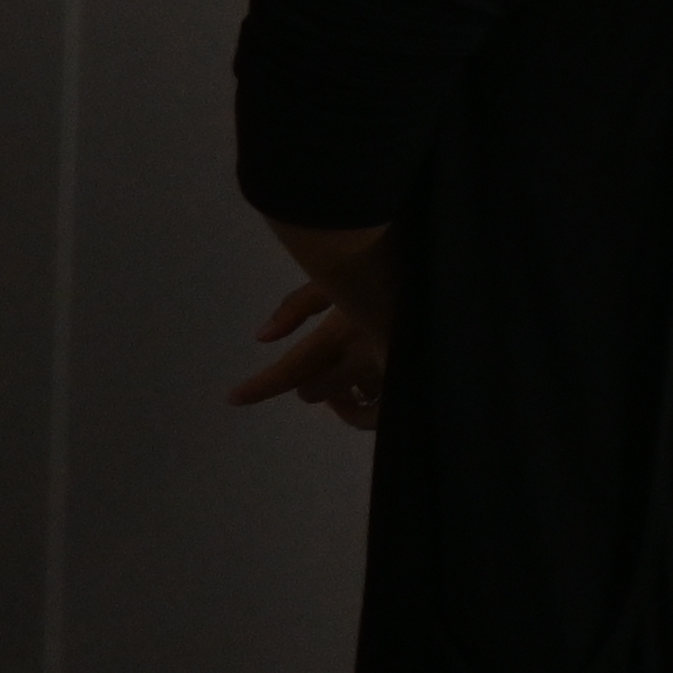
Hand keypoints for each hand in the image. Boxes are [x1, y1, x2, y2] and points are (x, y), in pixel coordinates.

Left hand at [230, 221, 397, 429]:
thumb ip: (299, 305)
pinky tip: (360, 400)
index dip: (260, 387)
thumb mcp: (336, 274)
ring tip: (339, 387)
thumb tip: (262, 336)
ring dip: (337, 396)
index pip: (292, 369)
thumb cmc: (382, 260)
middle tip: (313, 371)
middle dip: (308, 382)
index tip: (233, 398)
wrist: (440, 265)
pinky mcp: (414, 374)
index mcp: (343, 329)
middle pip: (317, 389)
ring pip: (350, 403)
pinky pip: (384, 412)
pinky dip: (365, 413)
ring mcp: (393, 369)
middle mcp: (366, 356)